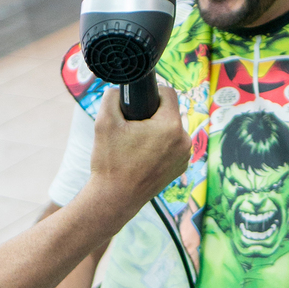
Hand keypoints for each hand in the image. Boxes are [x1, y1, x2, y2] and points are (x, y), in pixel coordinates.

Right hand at [88, 83, 190, 210]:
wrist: (114, 198)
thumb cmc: (110, 161)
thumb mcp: (104, 121)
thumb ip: (111, 97)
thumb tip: (120, 89)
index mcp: (170, 126)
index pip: (168, 93)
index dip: (152, 91)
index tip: (138, 100)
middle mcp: (183, 141)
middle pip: (170, 112)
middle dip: (152, 114)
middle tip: (133, 123)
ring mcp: (184, 157)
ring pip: (171, 130)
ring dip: (157, 130)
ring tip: (136, 140)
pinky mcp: (180, 168)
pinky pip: (173, 147)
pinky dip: (161, 146)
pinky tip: (143, 153)